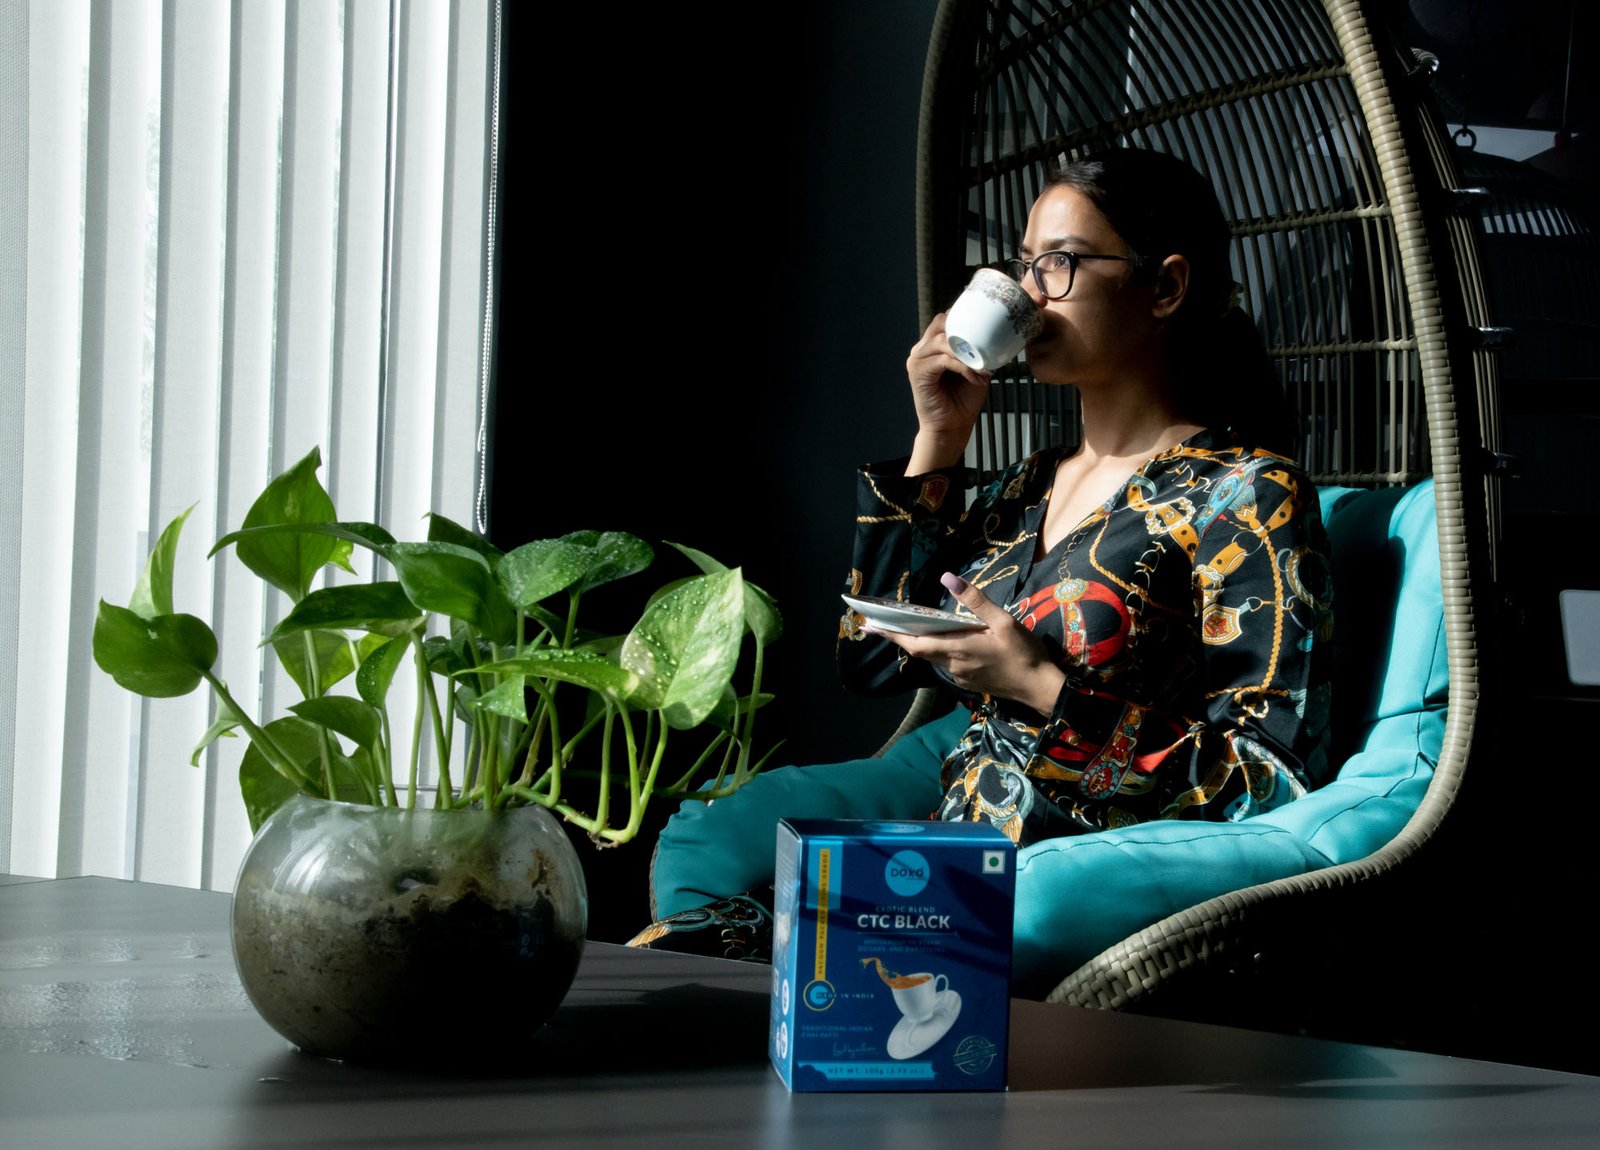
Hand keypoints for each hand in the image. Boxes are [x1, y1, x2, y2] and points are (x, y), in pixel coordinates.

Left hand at [868, 573, 1066, 717]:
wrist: (1040, 688)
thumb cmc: (1024, 653)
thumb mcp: (1004, 621)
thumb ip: (976, 601)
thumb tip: (948, 578)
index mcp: (958, 648)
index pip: (915, 643)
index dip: (892, 635)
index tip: (871, 627)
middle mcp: (953, 665)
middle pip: (919, 650)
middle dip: (898, 637)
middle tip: (879, 624)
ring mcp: (959, 676)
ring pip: (933, 657)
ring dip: (920, 642)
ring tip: (908, 625)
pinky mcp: (968, 681)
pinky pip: (947, 663)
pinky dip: (939, 650)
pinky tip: (944, 639)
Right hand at [904, 312, 991, 473]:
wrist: (952, 427)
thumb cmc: (963, 400)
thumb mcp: (974, 368)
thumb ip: (975, 350)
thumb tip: (994, 333)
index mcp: (933, 346)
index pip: (945, 319)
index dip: (963, 318)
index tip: (985, 325)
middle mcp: (922, 349)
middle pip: (941, 323)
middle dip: (965, 332)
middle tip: (984, 346)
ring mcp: (917, 359)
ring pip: (943, 341)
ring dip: (966, 352)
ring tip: (982, 366)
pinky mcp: (918, 372)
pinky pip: (943, 359)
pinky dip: (963, 367)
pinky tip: (975, 377)